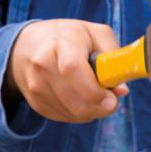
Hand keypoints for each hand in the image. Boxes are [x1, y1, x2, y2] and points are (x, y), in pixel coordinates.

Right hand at [4, 19, 128, 122]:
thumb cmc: (70, 38)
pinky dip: (79, 113)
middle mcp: (43, 64)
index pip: (72, 68)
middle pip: (74, 99)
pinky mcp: (35, 102)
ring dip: (91, 110)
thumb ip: (113, 57)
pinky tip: (79, 97)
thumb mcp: (96, 34)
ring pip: (72, 113)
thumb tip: (121, 90)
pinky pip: (65, 117)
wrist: (28, 46)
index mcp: (62, 41)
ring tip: (93, 92)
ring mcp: (36, 85)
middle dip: (99, 107)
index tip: (112, 99)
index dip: (93, 90)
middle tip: (111, 102)